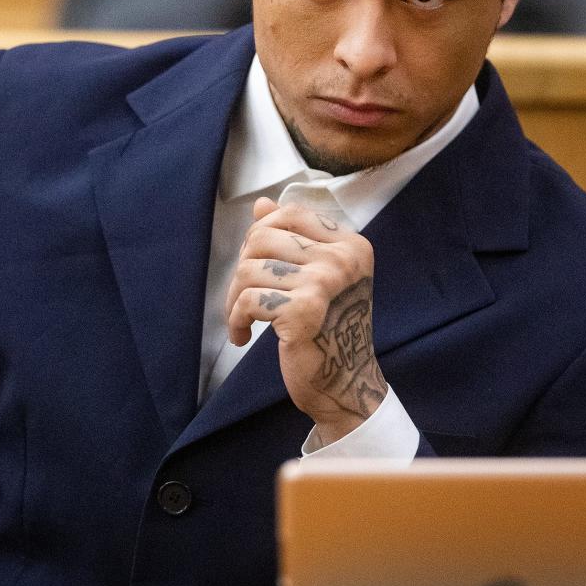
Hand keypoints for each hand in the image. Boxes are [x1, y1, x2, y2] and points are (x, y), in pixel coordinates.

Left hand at [225, 197, 387, 444]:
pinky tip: (243, 336)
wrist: (345, 382)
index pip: (291, 212)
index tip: (257, 262)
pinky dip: (235, 319)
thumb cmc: (330, 329)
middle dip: (243, 266)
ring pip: (249, 268)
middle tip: (247, 295)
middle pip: (263, 237)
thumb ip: (293, 239)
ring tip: (245, 318)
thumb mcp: (318, 277)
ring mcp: (324, 284)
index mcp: (350, 245)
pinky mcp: (303, 312)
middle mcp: (342, 259)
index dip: (262, 231)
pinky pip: (248, 300)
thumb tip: (261, 204)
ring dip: (235, 297)